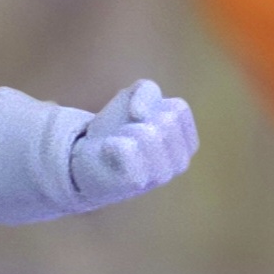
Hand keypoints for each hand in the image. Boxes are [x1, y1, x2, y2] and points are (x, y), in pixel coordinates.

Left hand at [67, 79, 198, 211]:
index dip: (149, 105)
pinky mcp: (136, 183)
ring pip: (147, 134)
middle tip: (123, 134)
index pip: (178, 109)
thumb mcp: (134, 97)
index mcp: (187, 144)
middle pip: (165, 121)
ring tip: (117, 144)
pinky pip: (127, 148)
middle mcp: (181, 163)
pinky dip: (112, 143)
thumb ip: (147, 90)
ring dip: (123, 132)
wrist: (86, 158)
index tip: (135, 119)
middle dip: (137, 120)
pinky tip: (109, 153)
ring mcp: (161, 176)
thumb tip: (140, 115)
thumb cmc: (116, 127)